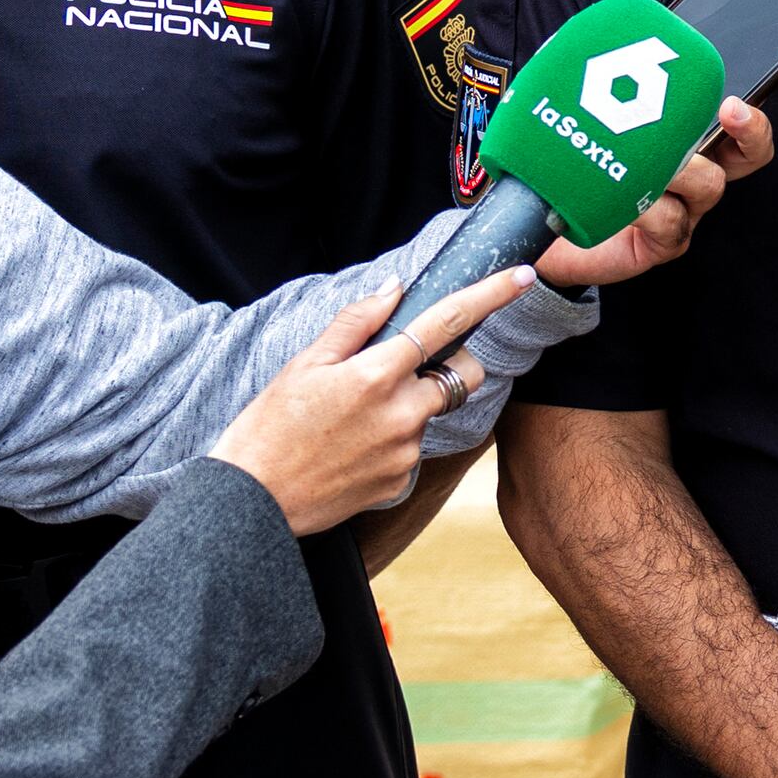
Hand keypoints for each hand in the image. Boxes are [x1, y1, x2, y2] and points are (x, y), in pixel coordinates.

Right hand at [215, 270, 530, 530]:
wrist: (254, 500)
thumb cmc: (269, 427)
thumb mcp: (304, 364)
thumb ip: (356, 323)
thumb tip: (394, 288)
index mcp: (376, 375)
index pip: (447, 323)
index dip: (491, 295)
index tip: (523, 277)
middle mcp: (402, 414)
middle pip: (466, 375)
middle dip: (454, 363)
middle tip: (408, 366)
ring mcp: (406, 452)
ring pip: (434, 412)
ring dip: (411, 404)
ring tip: (354, 417)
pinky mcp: (401, 482)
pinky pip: (413, 449)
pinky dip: (392, 441)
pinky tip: (351, 448)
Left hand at [539, 96, 772, 289]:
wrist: (538, 222)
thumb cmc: (568, 166)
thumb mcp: (589, 119)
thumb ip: (608, 90)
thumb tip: (608, 46)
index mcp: (687, 146)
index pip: (738, 128)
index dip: (751, 117)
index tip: (732, 103)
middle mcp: (693, 180)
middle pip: (746, 156)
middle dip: (746, 129)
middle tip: (727, 109)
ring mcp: (682, 213)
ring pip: (709, 182)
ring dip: (681, 165)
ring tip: (641, 158)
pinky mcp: (662, 244)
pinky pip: (672, 219)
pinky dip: (649, 205)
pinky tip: (618, 195)